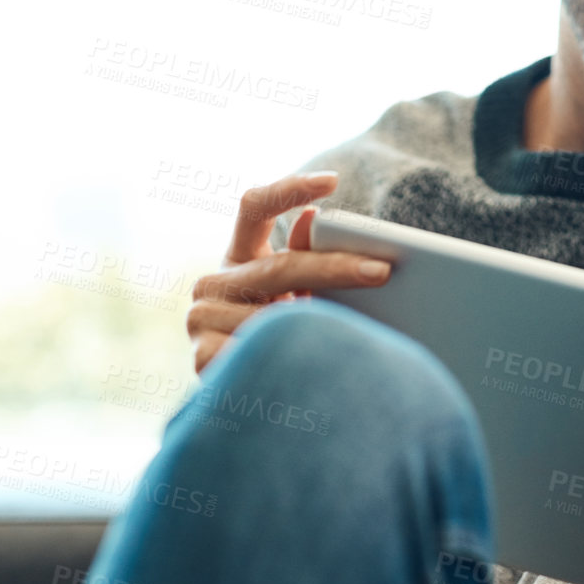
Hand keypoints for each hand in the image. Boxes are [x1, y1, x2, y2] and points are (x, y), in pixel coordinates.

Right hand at [186, 171, 390, 371]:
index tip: (333, 182)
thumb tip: (311, 219)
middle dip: (335, 268)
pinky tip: (311, 369)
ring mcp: (201, 318)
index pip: (254, 206)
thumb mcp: (304, 297)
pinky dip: (291, 358)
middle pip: (278, 265)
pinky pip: (260, 351)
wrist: (257, 402)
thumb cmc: (291, 337)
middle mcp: (213, 283)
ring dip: (317, 328)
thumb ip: (310, 261)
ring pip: (275, 315)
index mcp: (240, 257)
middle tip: (381, 271)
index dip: (290, 189)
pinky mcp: (202, 356)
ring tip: (351, 340)